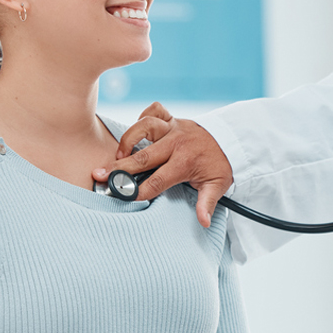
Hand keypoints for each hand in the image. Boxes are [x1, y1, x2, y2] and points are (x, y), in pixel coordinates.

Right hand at [92, 102, 232, 227]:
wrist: (231, 140)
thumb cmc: (220, 165)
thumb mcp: (218, 186)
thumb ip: (207, 203)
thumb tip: (203, 222)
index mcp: (185, 162)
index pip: (157, 180)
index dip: (139, 190)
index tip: (123, 197)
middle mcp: (176, 143)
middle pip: (144, 157)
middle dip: (120, 168)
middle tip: (100, 175)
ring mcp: (173, 128)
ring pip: (146, 125)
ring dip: (128, 138)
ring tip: (118, 154)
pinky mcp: (172, 118)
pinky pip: (155, 110)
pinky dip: (143, 115)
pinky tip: (136, 132)